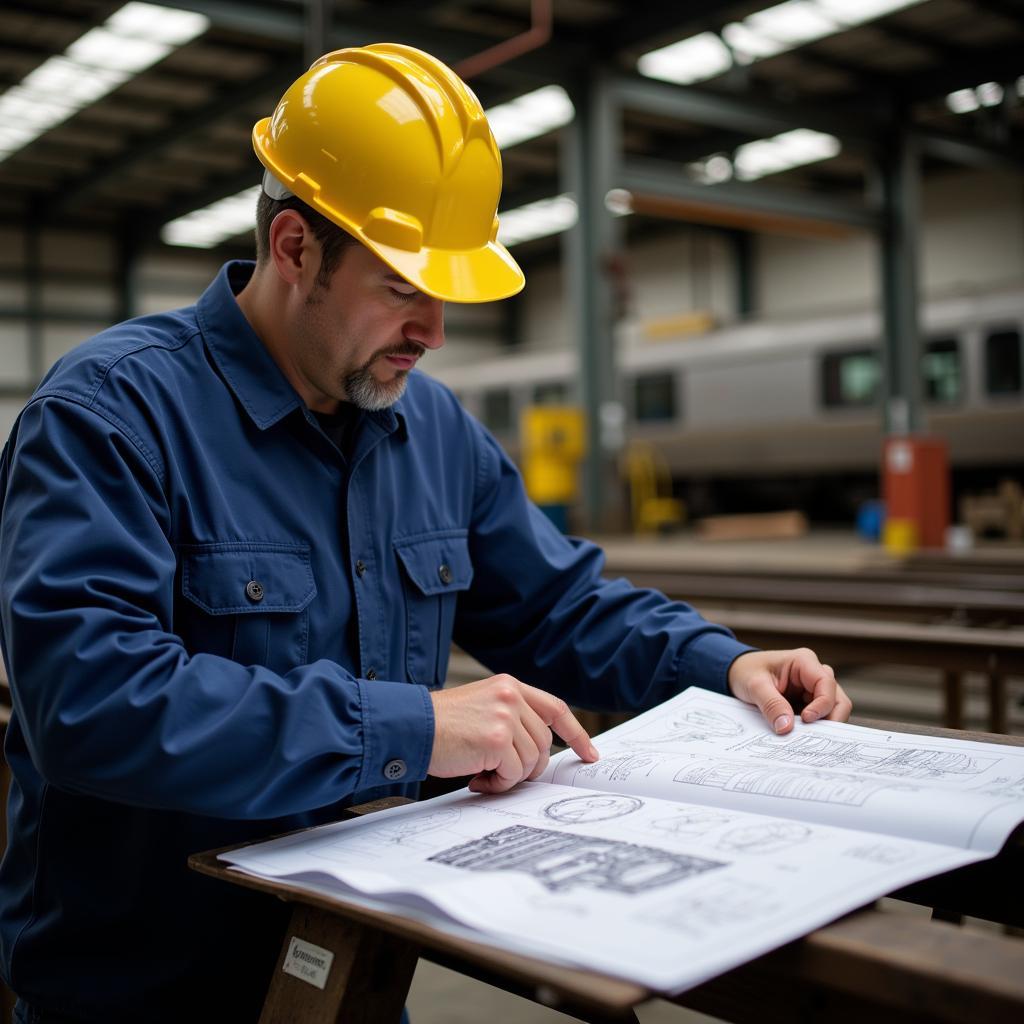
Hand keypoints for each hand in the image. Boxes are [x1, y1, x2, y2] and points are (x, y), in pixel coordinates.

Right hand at [429, 675, 598, 793]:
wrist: (411, 727)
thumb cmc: (441, 725)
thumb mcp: (482, 707)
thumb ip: (512, 718)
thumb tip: (538, 753)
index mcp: (510, 686)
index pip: (555, 709)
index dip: (576, 734)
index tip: (589, 753)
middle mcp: (511, 696)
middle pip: (544, 743)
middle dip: (528, 767)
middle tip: (501, 774)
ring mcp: (505, 716)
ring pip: (531, 761)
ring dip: (509, 777)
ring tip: (482, 773)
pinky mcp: (497, 738)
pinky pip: (513, 774)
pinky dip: (497, 783)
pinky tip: (476, 777)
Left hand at [727, 648, 851, 733]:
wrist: (738, 673)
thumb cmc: (746, 672)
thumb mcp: (755, 686)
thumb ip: (771, 705)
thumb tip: (786, 728)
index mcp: (804, 662)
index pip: (826, 684)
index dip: (822, 705)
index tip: (806, 720)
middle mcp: (814, 673)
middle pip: (837, 699)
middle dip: (829, 719)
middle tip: (814, 737)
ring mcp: (814, 689)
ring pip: (832, 710)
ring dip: (822, 725)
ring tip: (805, 738)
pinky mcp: (809, 702)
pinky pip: (820, 717)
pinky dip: (814, 728)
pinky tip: (802, 737)